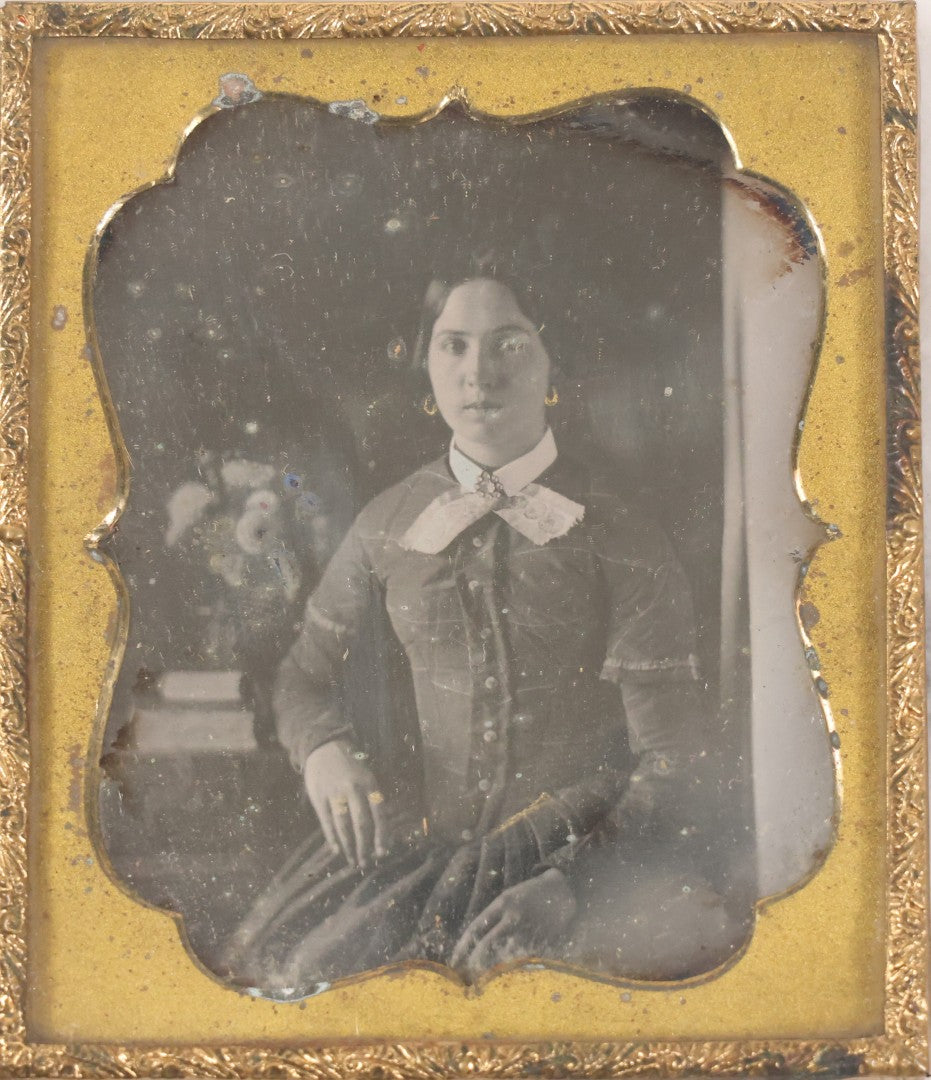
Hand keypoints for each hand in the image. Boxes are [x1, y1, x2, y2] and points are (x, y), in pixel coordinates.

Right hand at [303, 739, 387, 867]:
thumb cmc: (350, 765)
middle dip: (365, 846)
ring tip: (352, 861)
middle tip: (366, 862)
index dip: (382, 835)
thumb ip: (373, 798)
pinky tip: (336, 850)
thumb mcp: (367, 775)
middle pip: (361, 823)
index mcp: (370, 783)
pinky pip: (326, 821)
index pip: (379, 814)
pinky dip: (332, 837)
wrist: (324, 746)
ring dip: (349, 846)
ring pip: (344, 825)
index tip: (384, 852)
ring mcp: (335, 793)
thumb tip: (382, 828)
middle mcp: (353, 789)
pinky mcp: (319, 797)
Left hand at [450, 868, 575, 979]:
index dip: (463, 947)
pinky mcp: (543, 942)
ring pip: (505, 956)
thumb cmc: (530, 896)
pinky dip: (516, 968)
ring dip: (494, 969)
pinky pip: (525, 961)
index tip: (454, 961)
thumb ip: (494, 918)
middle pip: (488, 945)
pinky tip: (512, 973)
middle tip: (468, 975)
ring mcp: (529, 930)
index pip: (476, 928)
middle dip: (475, 962)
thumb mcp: (509, 899)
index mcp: (503, 903)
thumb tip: (474, 943)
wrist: (563, 891)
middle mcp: (514, 917)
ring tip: (486, 979)